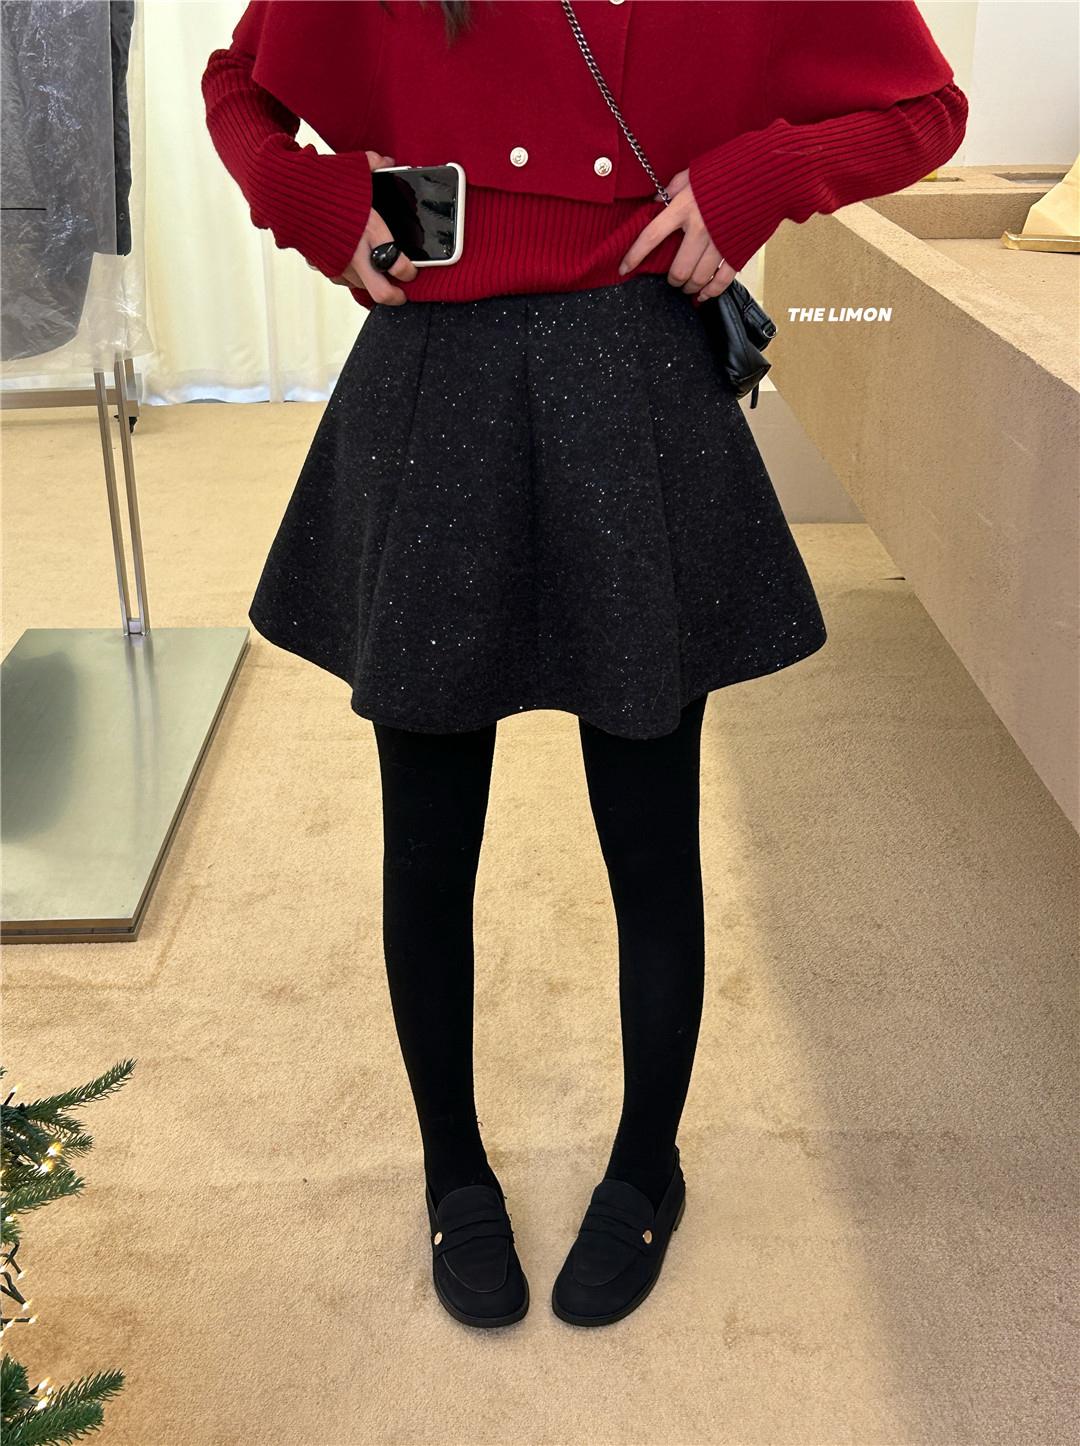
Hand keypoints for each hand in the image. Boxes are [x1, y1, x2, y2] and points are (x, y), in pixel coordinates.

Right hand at [328, 151, 417, 304]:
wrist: (280, 190)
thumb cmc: (318, 178)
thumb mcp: (353, 168)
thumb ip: (375, 165)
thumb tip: (388, 163)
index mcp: (370, 229)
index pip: (400, 266)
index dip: (410, 272)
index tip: (411, 269)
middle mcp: (355, 252)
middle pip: (382, 293)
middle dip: (396, 297)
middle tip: (401, 293)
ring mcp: (337, 262)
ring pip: (362, 287)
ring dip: (372, 282)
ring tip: (376, 270)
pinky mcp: (321, 264)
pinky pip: (342, 279)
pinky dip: (351, 275)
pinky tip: (353, 262)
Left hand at [618, 168, 735, 301]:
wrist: (769, 171)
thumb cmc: (731, 167)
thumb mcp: (694, 172)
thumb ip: (673, 188)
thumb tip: (656, 202)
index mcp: (684, 207)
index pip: (651, 237)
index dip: (634, 256)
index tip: (624, 268)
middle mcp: (700, 228)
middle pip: (677, 269)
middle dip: (672, 279)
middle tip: (672, 279)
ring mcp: (720, 243)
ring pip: (698, 279)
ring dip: (689, 287)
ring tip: (687, 286)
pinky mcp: (739, 251)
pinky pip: (722, 281)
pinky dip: (711, 292)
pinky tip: (704, 295)